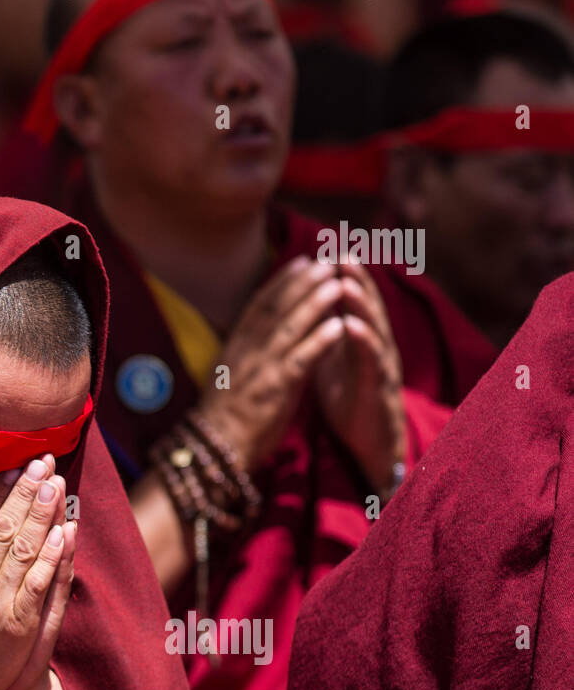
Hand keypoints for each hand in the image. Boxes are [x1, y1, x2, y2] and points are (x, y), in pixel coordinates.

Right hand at [0, 454, 69, 689]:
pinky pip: (37, 582)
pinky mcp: (18, 622)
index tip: (16, 467)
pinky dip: (52, 556)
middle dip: (26, 491)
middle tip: (43, 462)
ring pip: (23, 548)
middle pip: (4, 526)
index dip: (0, 492)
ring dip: (42, 513)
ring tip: (56, 484)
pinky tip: (65, 533)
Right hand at [196, 257, 346, 470]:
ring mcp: (261, 368)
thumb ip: (246, 352)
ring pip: (290, 328)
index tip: (301, 262)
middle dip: (301, 283)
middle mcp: (247, 351)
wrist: (215, 448)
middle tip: (325, 261)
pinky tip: (338, 325)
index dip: (281, 281)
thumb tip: (259, 334)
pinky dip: (319, 340)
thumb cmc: (224, 416)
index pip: (259, 305)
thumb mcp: (228, 375)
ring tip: (337, 283)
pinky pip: (301, 359)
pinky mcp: (276, 389)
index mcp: (235, 347)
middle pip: (276, 309)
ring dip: (314, 303)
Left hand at [310, 262, 406, 494]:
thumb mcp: (332, 357)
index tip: (325, 247)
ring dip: (360, 303)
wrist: (367, 441)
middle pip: (365, 305)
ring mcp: (379, 365)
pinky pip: (370, 361)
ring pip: (372, 327)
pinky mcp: (377, 387)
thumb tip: (309, 302)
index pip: (351, 300)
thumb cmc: (348, 396)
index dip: (341, 274)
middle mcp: (373, 345)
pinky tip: (350, 325)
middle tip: (340, 251)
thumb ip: (325, 330)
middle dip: (354, 278)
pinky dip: (362, 341)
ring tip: (346, 280)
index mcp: (358, 338)